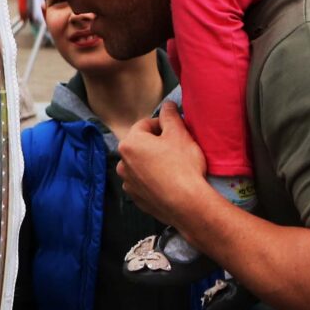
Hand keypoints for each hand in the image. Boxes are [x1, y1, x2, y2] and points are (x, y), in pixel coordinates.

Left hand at [114, 105, 215, 237]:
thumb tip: (167, 106)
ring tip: (173, 166)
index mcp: (129, 143)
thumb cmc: (182, 165)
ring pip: (141, 164)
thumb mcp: (179, 134)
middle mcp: (122, 163)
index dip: (162, 125)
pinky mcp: (136, 199)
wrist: (186, 204)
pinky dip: (153, 179)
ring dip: (153, 162)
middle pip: (141, 145)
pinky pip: (144, 182)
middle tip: (177, 147)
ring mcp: (128, 183)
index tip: (176, 130)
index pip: (144, 125)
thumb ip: (170, 116)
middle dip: (157, 144)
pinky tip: (169, 182)